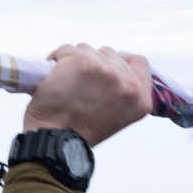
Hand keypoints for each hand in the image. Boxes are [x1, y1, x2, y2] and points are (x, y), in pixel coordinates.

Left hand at [22, 44, 152, 146]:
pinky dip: (56, 59)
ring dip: (74, 61)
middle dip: (93, 63)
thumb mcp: (117, 115)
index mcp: (141, 100)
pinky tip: (52, 78)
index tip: (105, 69)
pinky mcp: (82, 62)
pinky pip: (66, 49)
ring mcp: (106, 71)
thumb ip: (121, 91)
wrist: (57, 143)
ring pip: (87, 49)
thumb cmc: (80, 132)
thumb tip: (111, 67)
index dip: (121, 61)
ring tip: (64, 83)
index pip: (139, 62)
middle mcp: (128, 84)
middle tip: (79, 84)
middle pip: (110, 53)